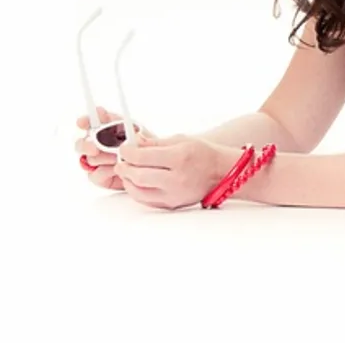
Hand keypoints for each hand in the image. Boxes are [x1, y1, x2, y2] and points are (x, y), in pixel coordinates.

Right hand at [75, 107, 147, 191]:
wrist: (153, 168)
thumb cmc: (145, 148)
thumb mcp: (140, 133)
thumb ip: (125, 124)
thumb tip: (117, 121)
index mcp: (105, 130)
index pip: (90, 123)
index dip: (84, 121)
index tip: (82, 122)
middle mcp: (96, 145)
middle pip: (80, 143)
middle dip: (86, 145)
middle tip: (95, 148)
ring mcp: (96, 161)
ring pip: (90, 158)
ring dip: (103, 158)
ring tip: (117, 158)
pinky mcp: (98, 177)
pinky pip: (96, 174)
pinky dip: (107, 171)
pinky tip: (118, 170)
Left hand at [114, 134, 236, 209]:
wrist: (222, 172)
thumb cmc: (203, 153)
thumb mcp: (180, 140)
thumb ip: (154, 142)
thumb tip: (133, 143)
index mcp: (179, 158)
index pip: (142, 157)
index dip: (128, 152)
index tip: (124, 149)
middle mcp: (176, 178)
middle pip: (137, 176)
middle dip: (124, 167)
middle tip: (122, 161)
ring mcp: (174, 194)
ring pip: (138, 192)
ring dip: (128, 181)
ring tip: (128, 172)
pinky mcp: (172, 204)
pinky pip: (146, 200)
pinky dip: (137, 191)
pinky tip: (137, 182)